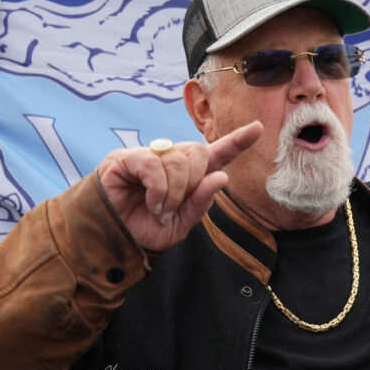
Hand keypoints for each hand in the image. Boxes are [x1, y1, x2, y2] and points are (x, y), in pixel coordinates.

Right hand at [96, 121, 262, 250]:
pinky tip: (152, 203)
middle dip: (194, 183)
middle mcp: (170, 159)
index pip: (217, 153)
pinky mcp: (126, 158)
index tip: (258, 129)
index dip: (237, 141)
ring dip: (175, 191)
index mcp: (188, 175)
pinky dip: (159, 187)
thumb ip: (200, 203)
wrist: (111, 240)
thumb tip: (221, 175)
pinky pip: (154, 163)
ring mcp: (149, 155)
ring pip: (179, 158)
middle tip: (175, 207)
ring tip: (160, 209)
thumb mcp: (180, 224)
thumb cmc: (144, 230)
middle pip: (200, 153)